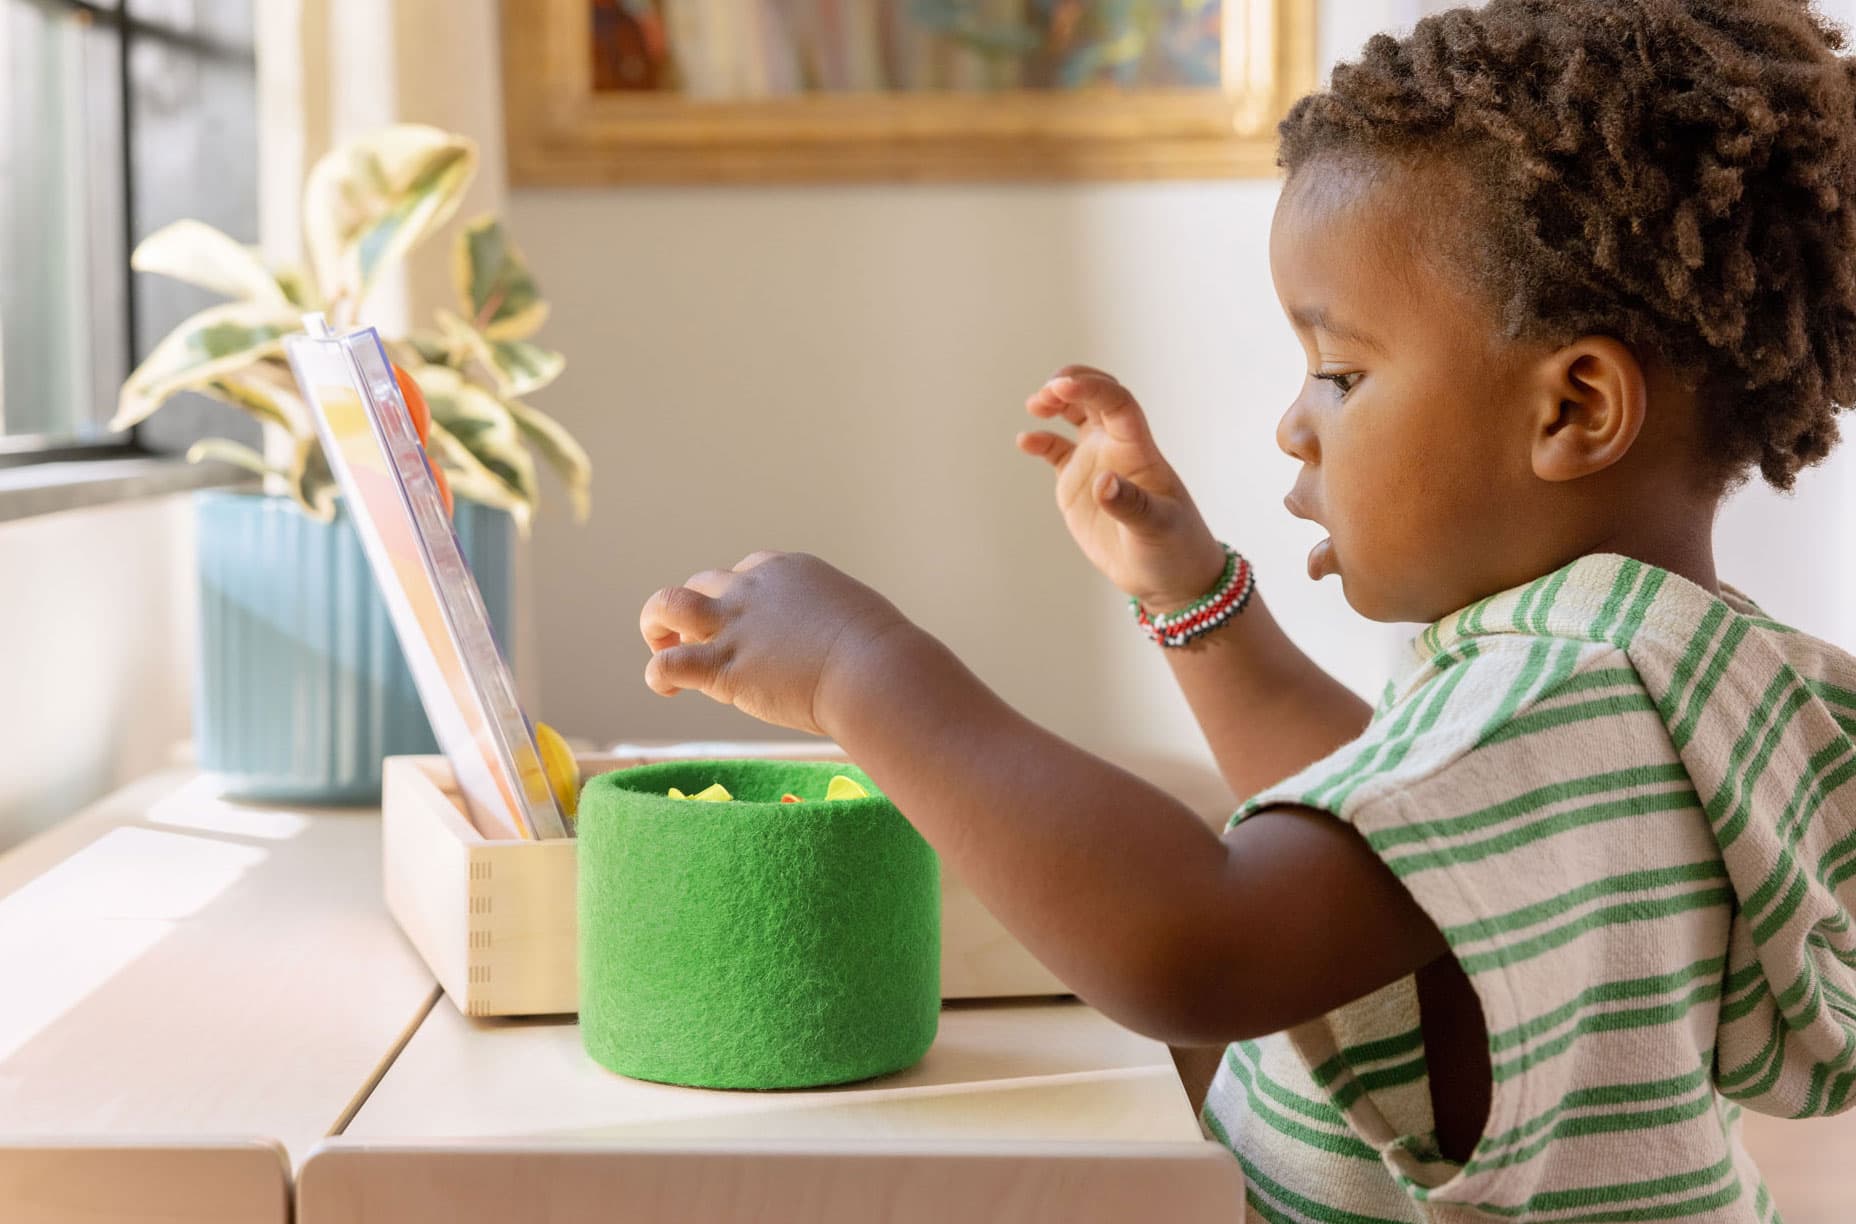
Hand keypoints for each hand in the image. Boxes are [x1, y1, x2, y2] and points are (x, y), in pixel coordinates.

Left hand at [639, 551, 913, 736]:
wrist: (875, 672)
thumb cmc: (883, 654)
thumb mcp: (857, 618)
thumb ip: (833, 625)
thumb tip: (840, 651)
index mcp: (788, 570)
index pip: (745, 572)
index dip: (740, 600)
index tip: (753, 629)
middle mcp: (753, 587)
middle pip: (705, 582)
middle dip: (699, 610)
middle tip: (701, 640)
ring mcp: (733, 624)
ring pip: (667, 604)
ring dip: (656, 622)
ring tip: (662, 645)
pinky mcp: (722, 665)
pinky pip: (668, 663)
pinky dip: (658, 673)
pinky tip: (666, 688)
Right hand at [1018, 366, 1226, 610]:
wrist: (1170, 576)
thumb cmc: (1174, 548)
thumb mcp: (1158, 528)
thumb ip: (1130, 504)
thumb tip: (1103, 482)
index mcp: (1139, 449)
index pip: (1116, 403)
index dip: (1090, 388)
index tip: (1061, 386)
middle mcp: (1117, 448)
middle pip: (1096, 396)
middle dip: (1070, 384)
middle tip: (1045, 394)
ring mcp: (1096, 462)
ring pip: (1075, 415)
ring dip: (1055, 402)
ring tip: (1034, 406)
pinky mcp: (1078, 484)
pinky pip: (1056, 451)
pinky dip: (1039, 441)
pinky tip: (1025, 441)